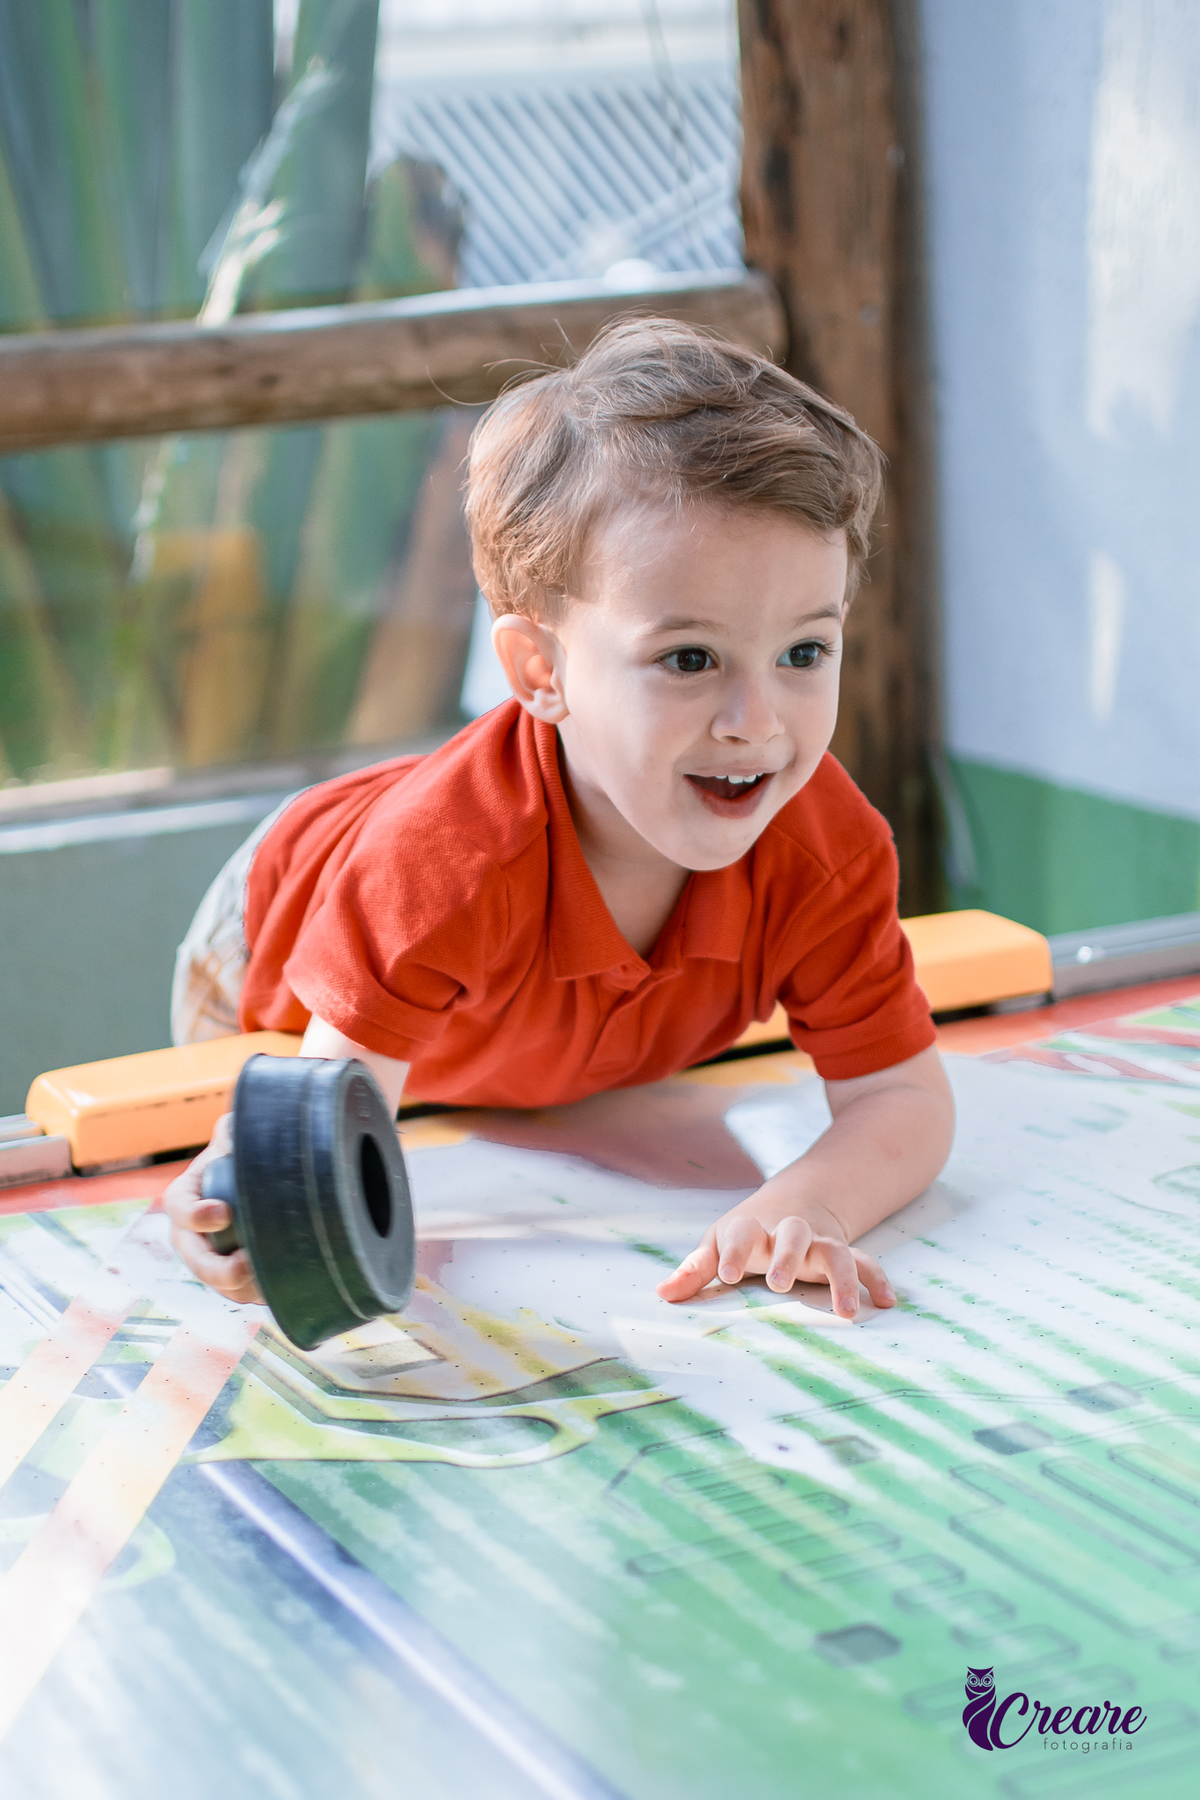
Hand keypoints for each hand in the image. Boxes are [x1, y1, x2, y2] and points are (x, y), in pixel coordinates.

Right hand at [164, 1114, 262, 1304]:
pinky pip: (242, 1293)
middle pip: (195, 1260)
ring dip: (240, 1289)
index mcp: (185, 1196)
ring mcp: (211, 1258)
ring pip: (219, 1284)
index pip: (180, 1208)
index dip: (196, 1215)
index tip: (223, 1212)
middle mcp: (191, 1234)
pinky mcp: (235, 1276)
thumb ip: (232, 1126)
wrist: (264, 1180)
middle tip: (246, 1265)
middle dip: (217, 1270)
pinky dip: (258, 1296)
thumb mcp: (237, 1132)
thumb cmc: (248, 1151)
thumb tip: (236, 1125)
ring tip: (268, 1281)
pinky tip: (282, 1291)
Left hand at [656, 1198, 894, 1317]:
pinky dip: (876, 1279)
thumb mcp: (718, 1244)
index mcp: (751, 1229)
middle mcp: (788, 1232)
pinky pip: (866, 1262)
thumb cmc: (746, 1234)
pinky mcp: (843, 1253)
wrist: (796, 1200)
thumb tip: (663, 1294)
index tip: (726, 1273)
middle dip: (786, 1255)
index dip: (733, 1251)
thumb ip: (695, 1270)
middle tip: (778, 1282)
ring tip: (845, 1311)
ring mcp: (818, 1242)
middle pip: (791, 1234)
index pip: (740, 1232)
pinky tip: (886, 1301)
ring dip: (841, 1277)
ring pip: (834, 1250)